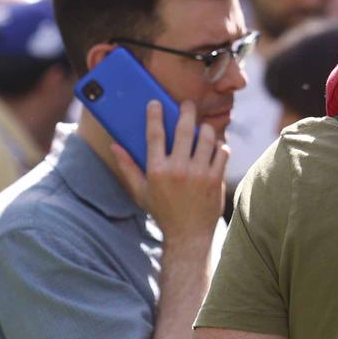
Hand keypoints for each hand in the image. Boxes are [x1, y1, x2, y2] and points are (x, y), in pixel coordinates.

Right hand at [105, 100, 228, 243]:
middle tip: (186, 104)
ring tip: (202, 128)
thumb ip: (128, 168)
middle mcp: (178, 170)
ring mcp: (199, 174)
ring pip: (206, 137)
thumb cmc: (163, 212)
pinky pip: (222, 152)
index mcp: (157, 171)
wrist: (189, 235)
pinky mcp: (216, 180)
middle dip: (185, 111)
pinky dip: (219, 146)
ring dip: (205, 128)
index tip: (155, 103)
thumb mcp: (141, 192)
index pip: (155, 135)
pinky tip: (214, 147)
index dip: (154, 115)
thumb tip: (115, 146)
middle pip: (184, 129)